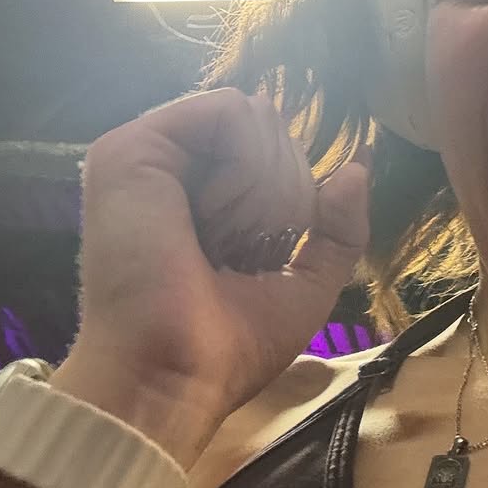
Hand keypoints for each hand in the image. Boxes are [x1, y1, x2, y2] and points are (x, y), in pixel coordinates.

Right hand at [71, 88, 369, 424]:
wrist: (172, 375)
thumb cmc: (229, 347)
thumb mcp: (304, 286)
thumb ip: (336, 231)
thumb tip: (355, 170)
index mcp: (200, 198)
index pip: (271, 151)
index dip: (293, 195)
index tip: (261, 255)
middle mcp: (171, 169)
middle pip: (269, 129)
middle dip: (280, 194)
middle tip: (235, 252)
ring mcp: (148, 154)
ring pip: (254, 116)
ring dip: (262, 187)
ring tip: (219, 240)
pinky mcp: (131, 146)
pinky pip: (229, 111)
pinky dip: (246, 165)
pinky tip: (216, 216)